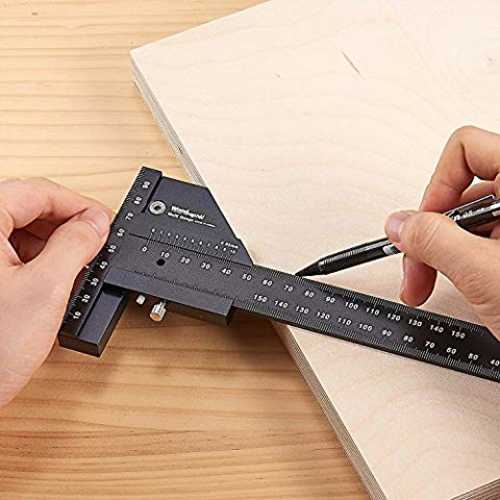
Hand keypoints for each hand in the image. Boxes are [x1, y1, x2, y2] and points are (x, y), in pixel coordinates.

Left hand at [0, 178, 111, 407]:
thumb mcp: (46, 289)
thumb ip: (76, 246)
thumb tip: (96, 224)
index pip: (37, 191)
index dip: (78, 204)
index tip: (102, 220)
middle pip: (27, 206)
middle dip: (67, 224)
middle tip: (94, 241)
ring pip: (20, 229)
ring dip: (54, 242)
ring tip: (77, 263)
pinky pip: (11, 250)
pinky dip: (38, 258)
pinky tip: (54, 277)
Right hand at [385, 126, 499, 339]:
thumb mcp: (486, 275)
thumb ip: (434, 241)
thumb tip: (401, 224)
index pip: (467, 150)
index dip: (436, 189)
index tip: (420, 228)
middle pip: (463, 193)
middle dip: (431, 234)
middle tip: (417, 271)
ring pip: (470, 223)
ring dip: (443, 255)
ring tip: (437, 287)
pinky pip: (484, 242)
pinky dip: (464, 265)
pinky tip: (467, 289)